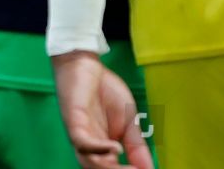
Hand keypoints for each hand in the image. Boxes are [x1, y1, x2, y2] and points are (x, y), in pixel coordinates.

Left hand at [52, 51, 152, 168]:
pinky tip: (115, 148)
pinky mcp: (74, 123)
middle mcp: (89, 147)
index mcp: (102, 148)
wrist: (86, 66)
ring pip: (89, 162)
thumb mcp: (129, 121)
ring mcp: (80, 136)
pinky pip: (83, 142)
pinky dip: (99, 148)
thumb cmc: (105, 93)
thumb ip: (136, 145)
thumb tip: (149, 167)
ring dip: (109, 168)